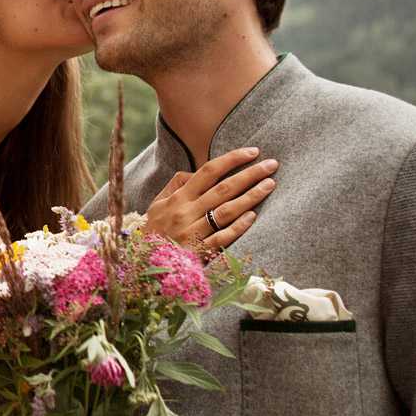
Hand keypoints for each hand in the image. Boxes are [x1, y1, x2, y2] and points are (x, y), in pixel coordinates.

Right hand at [144, 147, 276, 250]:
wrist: (144, 264)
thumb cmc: (154, 231)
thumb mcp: (157, 204)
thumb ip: (176, 185)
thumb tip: (198, 172)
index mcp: (178, 198)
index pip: (208, 171)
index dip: (232, 159)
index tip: (253, 151)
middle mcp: (185, 212)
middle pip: (223, 188)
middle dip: (250, 174)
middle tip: (272, 165)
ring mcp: (192, 233)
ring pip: (226, 211)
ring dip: (250, 196)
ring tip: (269, 185)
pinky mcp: (199, 252)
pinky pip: (221, 237)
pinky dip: (238, 226)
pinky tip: (253, 216)